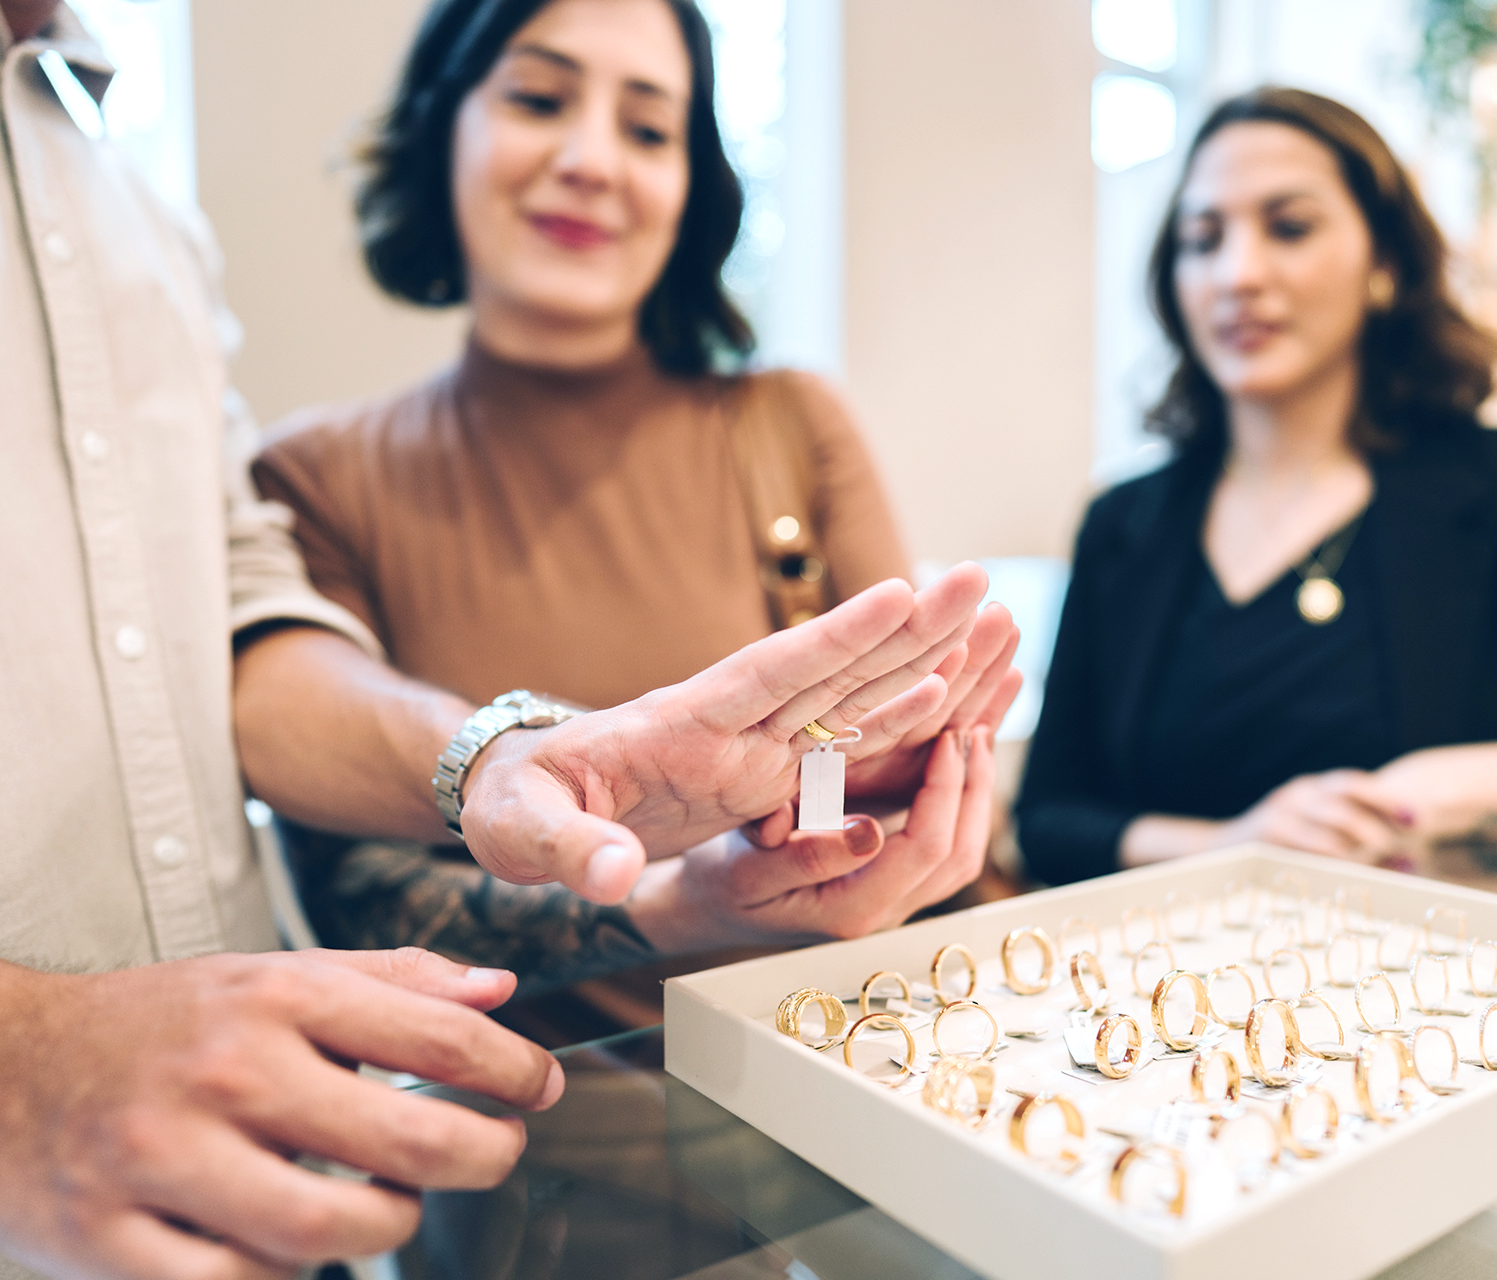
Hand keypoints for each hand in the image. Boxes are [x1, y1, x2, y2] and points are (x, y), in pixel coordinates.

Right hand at [0, 945, 559, 1279]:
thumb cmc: (157, 1023)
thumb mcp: (272, 973)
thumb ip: (393, 980)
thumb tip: (500, 993)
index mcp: (274, 996)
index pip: (437, 1037)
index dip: (514, 1070)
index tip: (541, 1088)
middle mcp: (226, 1071)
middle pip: (403, 1143)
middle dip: (480, 1158)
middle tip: (494, 1154)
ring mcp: (165, 1158)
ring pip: (326, 1230)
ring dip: (382, 1226)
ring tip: (383, 1203)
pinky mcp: (112, 1240)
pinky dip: (282, 1272)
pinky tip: (288, 1240)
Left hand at [461, 565, 989, 901]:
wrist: (519, 799)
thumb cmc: (512, 806)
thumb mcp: (521, 830)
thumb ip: (572, 850)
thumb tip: (616, 878)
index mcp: (682, 722)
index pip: (770, 672)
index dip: (835, 638)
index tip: (897, 593)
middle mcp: (732, 727)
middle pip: (833, 671)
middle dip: (906, 630)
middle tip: (976, 580)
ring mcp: (752, 749)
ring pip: (850, 701)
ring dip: (918, 664)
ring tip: (984, 620)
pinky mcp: (759, 778)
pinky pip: (839, 751)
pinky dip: (894, 726)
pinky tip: (945, 701)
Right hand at [633, 727, 996, 949]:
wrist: (706, 906)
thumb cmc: (719, 882)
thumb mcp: (746, 867)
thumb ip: (805, 855)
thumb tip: (870, 834)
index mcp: (852, 910)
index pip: (925, 849)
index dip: (946, 789)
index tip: (948, 734)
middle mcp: (883, 913)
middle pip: (958, 855)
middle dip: (973, 788)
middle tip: (974, 726)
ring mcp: (891, 904)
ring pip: (958, 856)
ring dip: (973, 796)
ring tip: (974, 736)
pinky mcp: (890, 885)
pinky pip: (941, 850)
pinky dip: (957, 804)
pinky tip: (955, 760)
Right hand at [1217, 769, 1415, 863]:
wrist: (1218, 854)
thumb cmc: (1276, 851)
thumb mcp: (1310, 835)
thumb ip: (1351, 841)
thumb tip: (1405, 861)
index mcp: (1309, 789)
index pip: (1352, 783)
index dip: (1385, 797)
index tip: (1415, 817)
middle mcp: (1296, 794)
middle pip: (1346, 796)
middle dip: (1382, 815)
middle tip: (1409, 837)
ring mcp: (1280, 812)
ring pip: (1333, 819)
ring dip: (1366, 838)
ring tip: (1388, 854)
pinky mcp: (1269, 835)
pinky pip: (1312, 844)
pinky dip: (1339, 856)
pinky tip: (1355, 866)